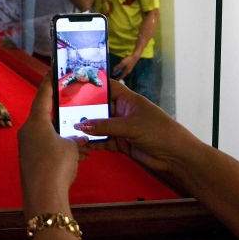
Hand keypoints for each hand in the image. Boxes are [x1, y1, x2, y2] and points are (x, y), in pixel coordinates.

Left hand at [18, 75, 87, 215]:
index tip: (51, 73)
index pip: (42, 98)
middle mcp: (27, 133)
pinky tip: (77, 158)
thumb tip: (77, 140)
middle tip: (74, 110)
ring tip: (83, 143)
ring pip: (48, 137)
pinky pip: (47, 150)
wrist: (43, 196)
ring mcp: (27, 149)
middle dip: (62, 118)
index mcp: (36, 123)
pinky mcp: (30, 163)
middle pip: (45, 119)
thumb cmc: (57, 164)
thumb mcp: (71, 148)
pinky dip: (61, 151)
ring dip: (64, 138)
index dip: (48, 85)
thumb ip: (74, 139)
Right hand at [75, 82, 194, 176]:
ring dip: (86, 128)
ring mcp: (121, 128)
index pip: (106, 86)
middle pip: (99, 107)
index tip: (73, 83)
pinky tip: (81, 143)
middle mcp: (122, 111)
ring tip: (67, 127)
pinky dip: (93, 142)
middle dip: (83, 109)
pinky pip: (103, 140)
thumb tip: (80, 126)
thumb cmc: (158, 131)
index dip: (92, 84)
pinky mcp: (121, 143)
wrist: (176, 156)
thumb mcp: (130, 126)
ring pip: (98, 125)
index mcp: (128, 99)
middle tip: (62, 108)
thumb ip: (105, 126)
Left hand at [112, 54, 138, 79]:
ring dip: (119, 73)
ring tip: (115, 73)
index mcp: (126, 72)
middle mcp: (128, 72)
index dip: (117, 78)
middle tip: (114, 76)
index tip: (114, 80)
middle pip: (122, 75)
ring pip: (123, 73)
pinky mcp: (129, 68)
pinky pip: (124, 71)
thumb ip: (117, 67)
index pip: (121, 77)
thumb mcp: (122, 63)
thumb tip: (113, 72)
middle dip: (118, 76)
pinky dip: (121, 71)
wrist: (135, 57)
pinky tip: (119, 69)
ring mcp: (129, 70)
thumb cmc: (128, 60)